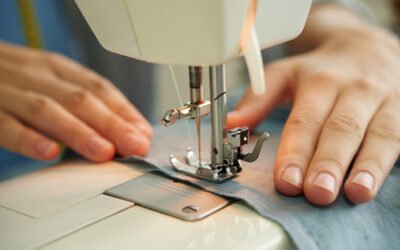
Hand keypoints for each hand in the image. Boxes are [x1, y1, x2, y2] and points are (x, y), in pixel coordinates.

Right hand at [0, 41, 151, 161]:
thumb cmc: (17, 81)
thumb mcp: (51, 81)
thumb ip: (82, 102)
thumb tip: (125, 129)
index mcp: (57, 69)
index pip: (98, 88)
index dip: (124, 111)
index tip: (144, 134)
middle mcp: (36, 76)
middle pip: (80, 99)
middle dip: (112, 124)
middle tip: (135, 146)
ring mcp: (9, 92)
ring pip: (48, 110)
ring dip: (79, 132)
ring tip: (104, 152)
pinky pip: (5, 125)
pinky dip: (28, 139)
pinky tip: (49, 152)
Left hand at [228, 15, 399, 204]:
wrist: (367, 49)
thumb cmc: (321, 70)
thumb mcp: (284, 75)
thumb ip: (258, 99)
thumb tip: (230, 124)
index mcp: (319, 82)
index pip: (305, 120)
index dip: (295, 152)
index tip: (286, 181)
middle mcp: (353, 90)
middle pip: (340, 129)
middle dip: (328, 163)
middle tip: (317, 193)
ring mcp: (384, 101)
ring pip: (378, 134)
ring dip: (366, 166)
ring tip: (355, 193)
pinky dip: (389, 162)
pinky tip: (377, 182)